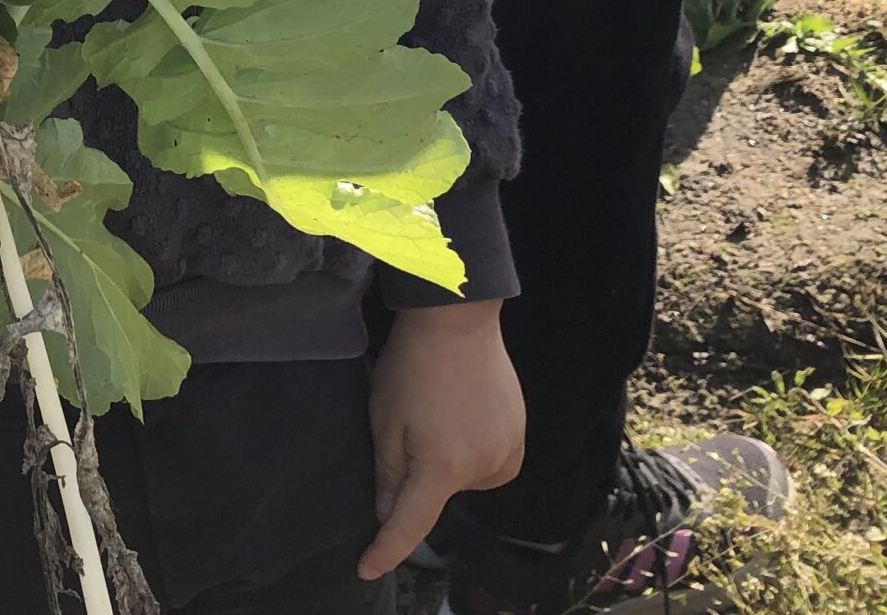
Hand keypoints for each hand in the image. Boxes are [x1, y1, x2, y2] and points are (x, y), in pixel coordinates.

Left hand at [357, 301, 523, 579]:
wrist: (459, 319)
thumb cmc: (414, 365)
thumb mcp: (385, 419)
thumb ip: (387, 474)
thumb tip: (386, 515)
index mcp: (443, 469)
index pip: (410, 525)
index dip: (386, 550)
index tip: (366, 568)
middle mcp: (484, 470)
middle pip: (438, 493)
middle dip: (419, 472)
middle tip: (410, 421)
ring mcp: (508, 453)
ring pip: (464, 477)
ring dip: (447, 460)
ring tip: (438, 410)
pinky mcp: (520, 436)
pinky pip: (488, 459)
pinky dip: (470, 447)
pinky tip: (459, 410)